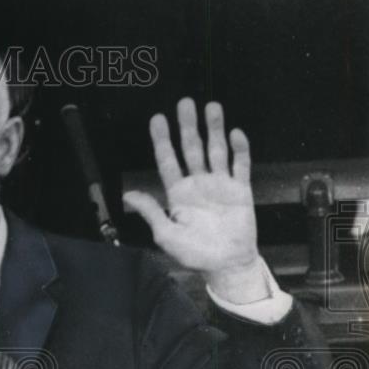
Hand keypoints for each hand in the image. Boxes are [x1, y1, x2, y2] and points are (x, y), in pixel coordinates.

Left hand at [123, 98, 267, 302]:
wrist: (227, 265)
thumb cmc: (195, 253)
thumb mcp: (165, 234)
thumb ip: (150, 211)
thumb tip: (128, 194)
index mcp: (178, 193)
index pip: (168, 160)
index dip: (162, 140)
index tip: (157, 119)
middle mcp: (198, 184)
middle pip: (191, 148)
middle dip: (188, 126)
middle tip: (185, 103)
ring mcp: (220, 184)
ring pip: (216, 150)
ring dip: (214, 129)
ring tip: (212, 107)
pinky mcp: (240, 190)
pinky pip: (240, 165)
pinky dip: (239, 149)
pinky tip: (234, 133)